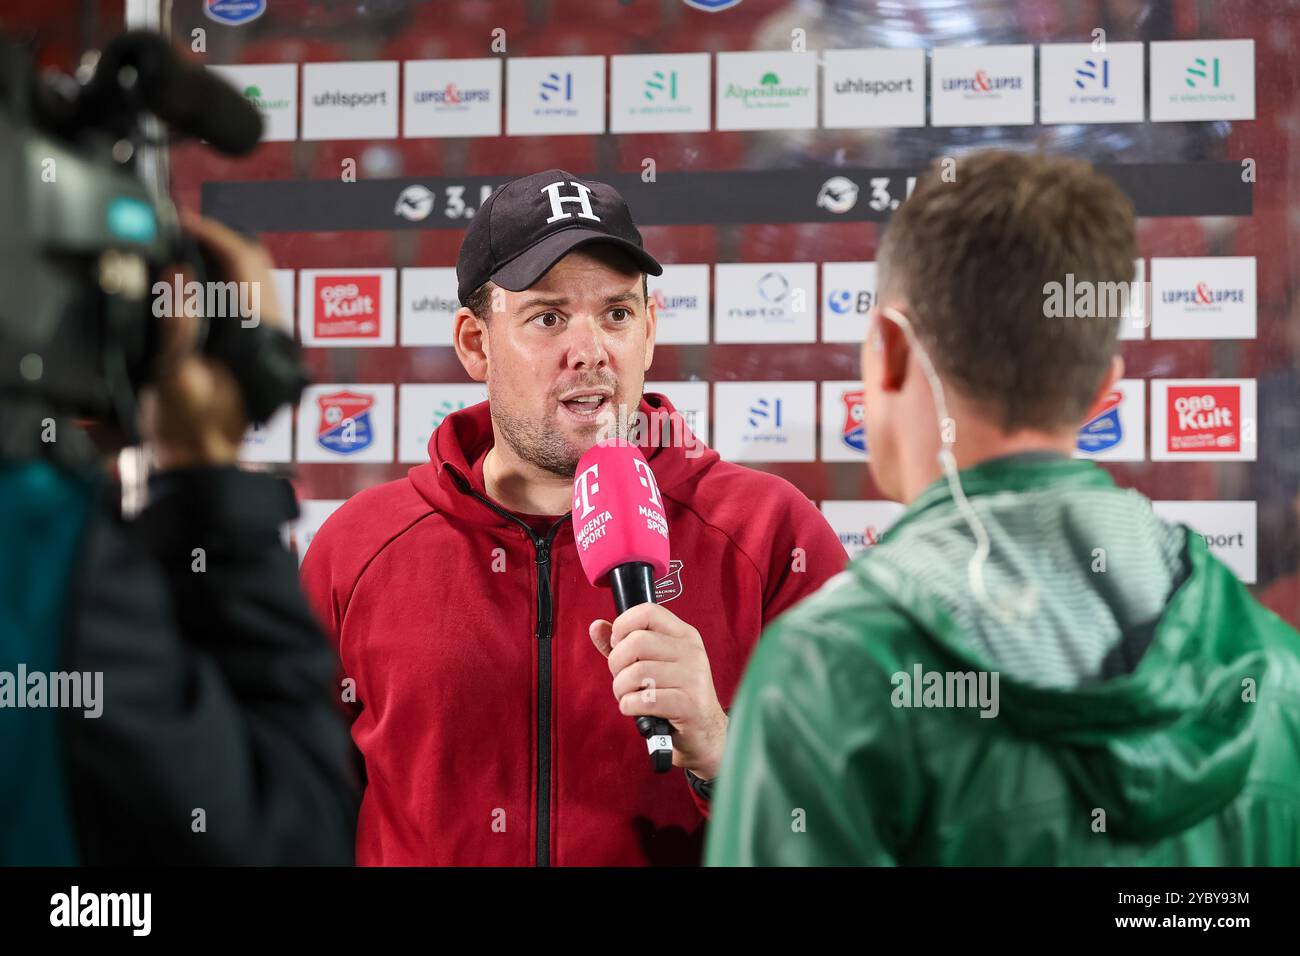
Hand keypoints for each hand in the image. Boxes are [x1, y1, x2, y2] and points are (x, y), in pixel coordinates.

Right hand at [140, 210, 284, 469]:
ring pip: (252, 275)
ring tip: (182, 240)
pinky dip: (221, 275)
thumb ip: (178, 327)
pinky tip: (193, 272)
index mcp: (260, 334)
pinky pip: (242, 294)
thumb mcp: (176, 377)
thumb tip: (179, 275)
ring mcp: (264, 334)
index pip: (247, 263)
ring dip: (220, 254)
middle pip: (254, 261)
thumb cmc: (191, 426)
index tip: (183, 220)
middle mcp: (271, 330)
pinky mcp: (250, 341)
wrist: (200, 458)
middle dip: (217, 237)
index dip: (214, 234)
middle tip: (179, 224)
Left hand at [589, 603, 728, 779]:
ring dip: (621, 689)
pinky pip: (644, 700)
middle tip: (621, 677)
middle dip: (617, 663)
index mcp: (684, 635)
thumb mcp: (652, 663)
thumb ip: (623, 645)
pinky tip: (635, 709)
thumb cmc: (674, 694)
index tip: (618, 644)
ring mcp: (693, 678)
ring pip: (636, 672)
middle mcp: (691, 652)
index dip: (623, 625)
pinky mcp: (689, 705)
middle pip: (636, 641)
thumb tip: (596, 627)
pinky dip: (629, 706)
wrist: (704, 732)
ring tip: (629, 695)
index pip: (648, 611)